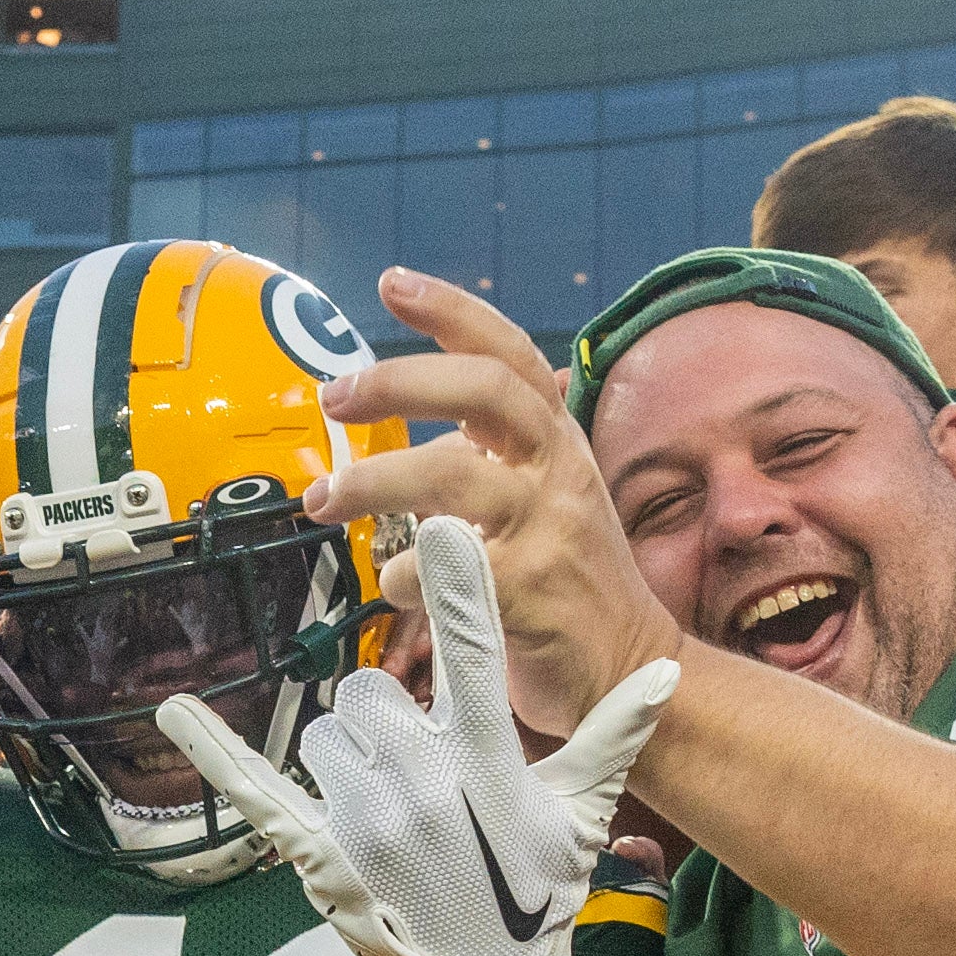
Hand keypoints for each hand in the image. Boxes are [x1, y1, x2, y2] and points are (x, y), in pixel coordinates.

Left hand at [160, 514, 674, 955]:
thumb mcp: (581, 813)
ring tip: (392, 812)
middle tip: (424, 780)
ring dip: (351, 759)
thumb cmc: (536, 889)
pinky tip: (173, 712)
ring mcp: (368, 823)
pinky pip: (258, 791)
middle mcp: (425, 787)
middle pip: (374, 694)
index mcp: (489, 765)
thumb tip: (662, 674)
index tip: (446, 530)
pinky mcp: (320, 855)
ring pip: (328, 734)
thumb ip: (612, 735)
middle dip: (392, 723)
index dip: (462, 593)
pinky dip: (213, 752)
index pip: (478, 660)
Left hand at [298, 267, 679, 727]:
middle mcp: (558, 472)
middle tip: (335, 396)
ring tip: (324, 499)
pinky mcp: (532, 593)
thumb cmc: (569, 585)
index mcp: (554, 442)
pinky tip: (394, 586)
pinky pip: (445, 570)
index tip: (393, 283)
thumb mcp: (543, 498)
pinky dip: (403, 575)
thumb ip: (488, 456)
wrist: (631, 672)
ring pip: (451, 477)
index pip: (508, 354)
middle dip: (398, 382)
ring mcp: (549, 530)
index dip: (452, 312)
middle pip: (484, 392)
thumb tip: (404, 416)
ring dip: (372, 482)